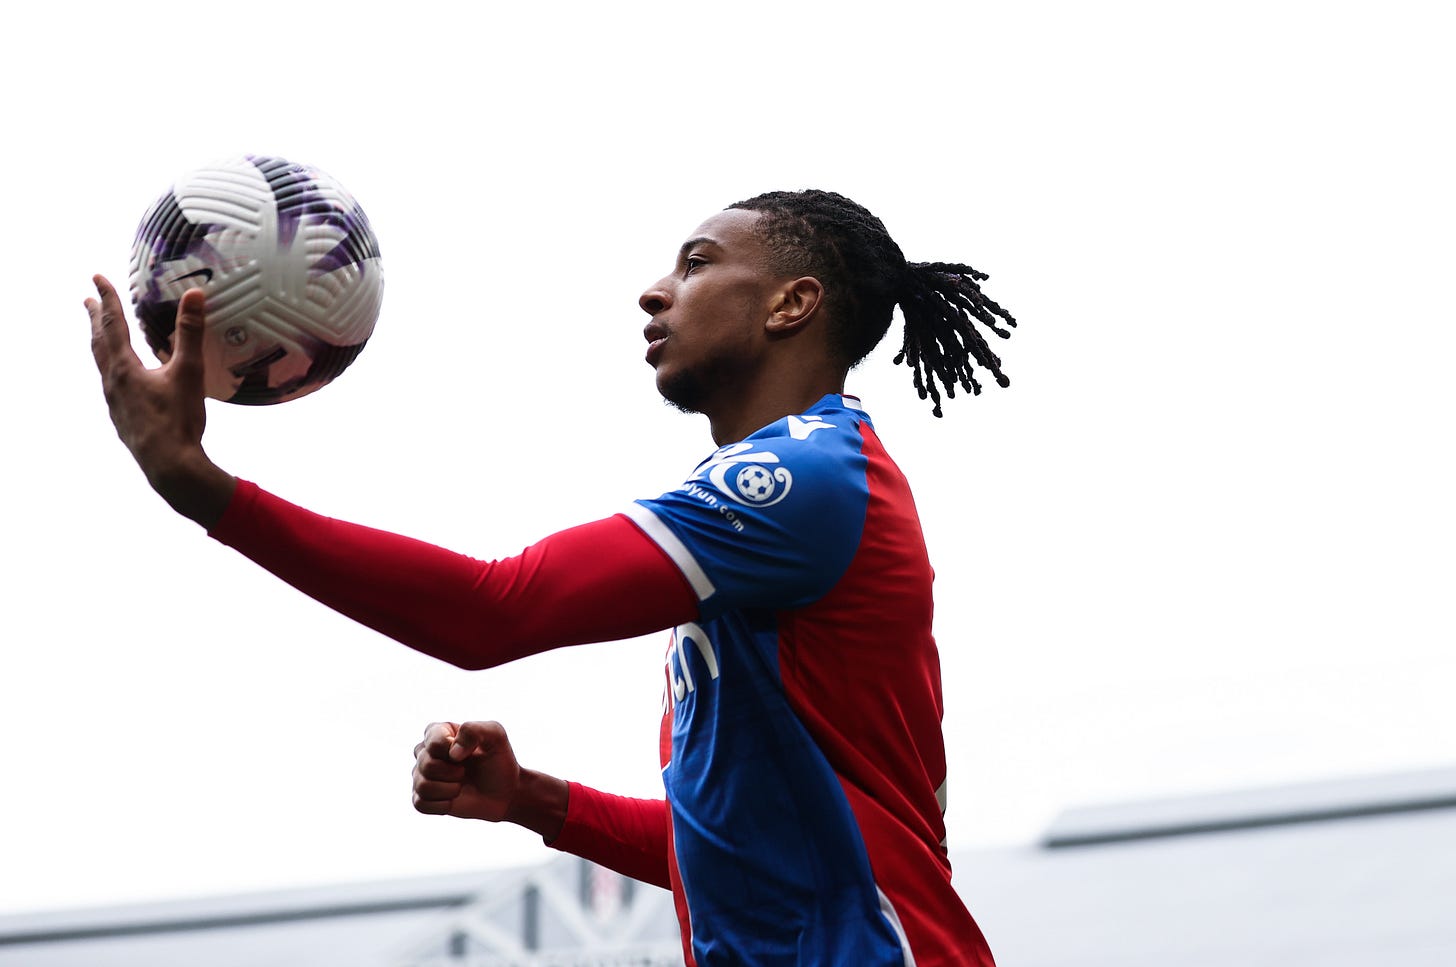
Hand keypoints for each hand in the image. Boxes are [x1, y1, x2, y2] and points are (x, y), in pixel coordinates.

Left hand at [86, 274, 234, 526]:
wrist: (169, 466)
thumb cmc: (178, 420)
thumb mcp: (188, 372)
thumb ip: (190, 333)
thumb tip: (194, 295)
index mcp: (125, 367)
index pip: (113, 323)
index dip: (107, 298)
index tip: (97, 278)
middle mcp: (113, 382)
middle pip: (99, 343)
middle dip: (95, 319)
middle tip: (87, 301)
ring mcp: (115, 402)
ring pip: (102, 365)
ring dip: (100, 344)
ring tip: (100, 335)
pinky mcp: (123, 418)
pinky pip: (112, 385)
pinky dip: (112, 370)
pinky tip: (122, 378)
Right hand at [412, 721, 567, 838]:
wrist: (504, 791)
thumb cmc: (498, 760)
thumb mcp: (495, 736)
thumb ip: (474, 730)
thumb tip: (452, 753)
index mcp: (438, 732)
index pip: (433, 741)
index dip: (452, 751)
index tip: (468, 755)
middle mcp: (425, 752)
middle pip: (426, 764)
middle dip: (453, 772)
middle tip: (466, 772)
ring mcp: (422, 776)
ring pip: (422, 786)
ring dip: (449, 789)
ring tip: (460, 786)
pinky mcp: (423, 798)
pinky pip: (421, 804)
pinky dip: (442, 805)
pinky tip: (453, 800)